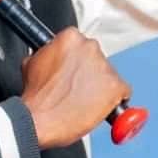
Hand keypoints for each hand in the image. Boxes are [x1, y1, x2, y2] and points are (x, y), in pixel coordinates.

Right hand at [21, 27, 131, 148]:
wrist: (37, 120)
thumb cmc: (35, 96)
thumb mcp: (33, 63)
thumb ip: (50, 54)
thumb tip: (56, 58)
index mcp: (71, 38)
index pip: (82, 44)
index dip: (77, 61)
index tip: (74, 71)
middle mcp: (90, 48)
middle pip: (97, 58)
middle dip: (89, 72)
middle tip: (78, 88)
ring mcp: (104, 67)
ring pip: (110, 74)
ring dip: (100, 86)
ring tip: (84, 101)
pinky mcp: (115, 87)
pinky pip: (123, 92)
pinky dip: (115, 101)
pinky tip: (101, 108)